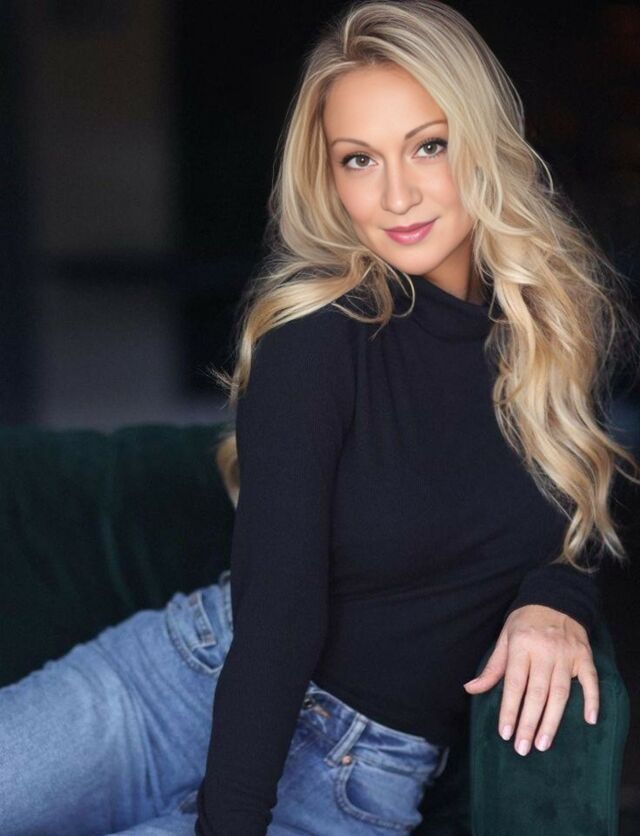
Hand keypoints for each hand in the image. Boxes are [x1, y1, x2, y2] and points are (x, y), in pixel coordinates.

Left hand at [462, 604, 598, 755]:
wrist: (555, 598)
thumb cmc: (525, 622)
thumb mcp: (504, 638)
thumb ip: (492, 667)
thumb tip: (470, 688)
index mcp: (521, 646)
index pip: (514, 684)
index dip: (509, 710)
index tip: (505, 734)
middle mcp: (544, 651)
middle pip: (537, 693)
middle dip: (528, 722)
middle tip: (522, 748)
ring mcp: (567, 654)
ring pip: (561, 693)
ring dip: (552, 720)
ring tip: (543, 743)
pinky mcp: (585, 656)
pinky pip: (591, 681)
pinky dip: (592, 700)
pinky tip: (589, 721)